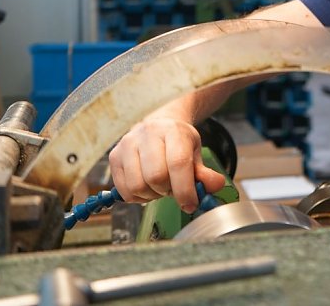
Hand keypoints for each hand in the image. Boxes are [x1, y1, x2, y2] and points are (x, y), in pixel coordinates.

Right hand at [109, 117, 224, 212]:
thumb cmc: (178, 141)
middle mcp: (148, 134)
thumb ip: (205, 172)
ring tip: (160, 186)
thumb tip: (216, 186)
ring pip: (137, 186)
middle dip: (168, 191)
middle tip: (173, 188)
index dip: (185, 189)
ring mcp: (127, 144)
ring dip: (152, 195)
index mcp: (173, 130)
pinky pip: (124, 190)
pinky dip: (138, 197)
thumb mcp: (195, 152)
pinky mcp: (114, 156)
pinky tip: (147, 186)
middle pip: (156, 177)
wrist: (158, 125)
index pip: (178, 163)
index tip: (191, 204)